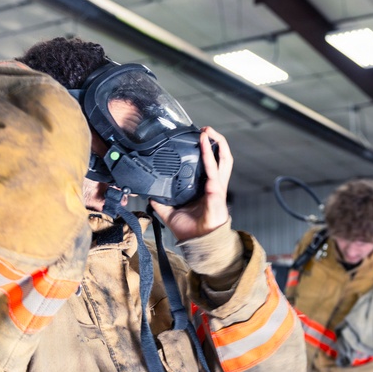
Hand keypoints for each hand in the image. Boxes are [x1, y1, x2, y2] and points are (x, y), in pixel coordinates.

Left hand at [149, 127, 232, 241]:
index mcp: (206, 188)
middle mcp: (214, 184)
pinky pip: (214, 170)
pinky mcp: (217, 192)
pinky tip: (204, 144)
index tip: (195, 139)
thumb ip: (161, 203)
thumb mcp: (170, 213)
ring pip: (224, 159)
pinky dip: (209, 155)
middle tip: (204, 129)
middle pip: (221, 157)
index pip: (210, 164)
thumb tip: (149, 195)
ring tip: (207, 131)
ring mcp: (217, 187)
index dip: (206, 150)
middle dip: (215, 140)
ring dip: (217, 142)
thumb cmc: (191, 230)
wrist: (198, 242)